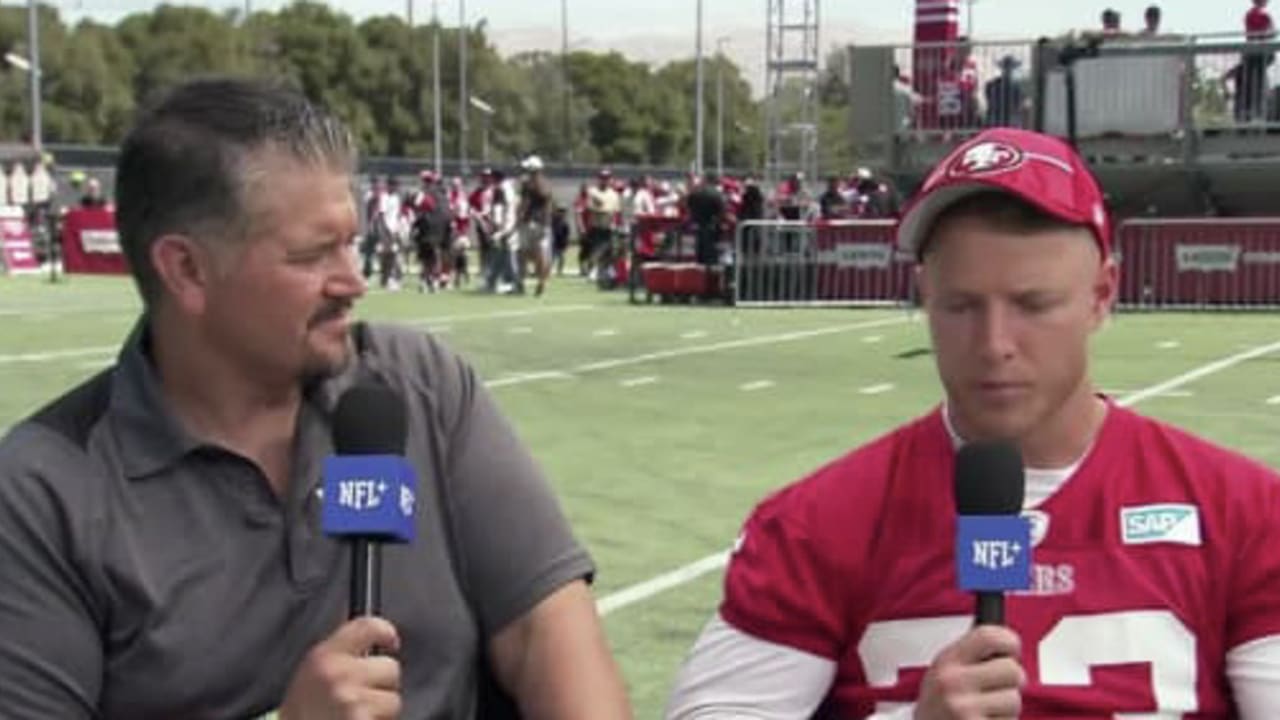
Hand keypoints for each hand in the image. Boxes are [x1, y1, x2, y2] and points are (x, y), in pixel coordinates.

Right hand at [279, 616, 402, 719]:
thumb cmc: (303, 711)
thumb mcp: (313, 671)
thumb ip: (342, 653)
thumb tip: (375, 641)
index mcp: (326, 657)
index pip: (369, 627)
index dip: (386, 632)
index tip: (390, 642)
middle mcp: (339, 675)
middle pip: (391, 668)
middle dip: (382, 684)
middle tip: (359, 698)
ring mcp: (352, 702)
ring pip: (394, 700)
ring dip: (381, 711)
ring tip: (354, 717)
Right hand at [914, 625, 1024, 719]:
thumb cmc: (938, 708)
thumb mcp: (942, 673)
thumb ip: (971, 657)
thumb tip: (1010, 644)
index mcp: (946, 662)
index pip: (989, 637)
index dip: (1009, 642)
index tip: (1011, 650)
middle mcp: (953, 683)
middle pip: (1012, 670)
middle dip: (1010, 683)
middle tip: (995, 691)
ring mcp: (964, 710)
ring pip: (1015, 701)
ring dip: (1006, 710)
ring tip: (984, 713)